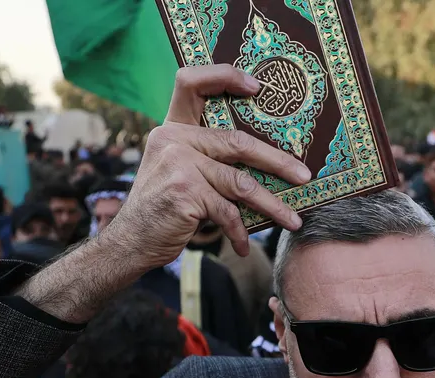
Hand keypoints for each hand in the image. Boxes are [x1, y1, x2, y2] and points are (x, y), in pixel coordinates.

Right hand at [103, 65, 311, 267]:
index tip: (258, 88)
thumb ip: (208, 157)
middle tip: (303, 177)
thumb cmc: (164, 208)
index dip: (224, 76)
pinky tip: (243, 245)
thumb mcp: (179, 172)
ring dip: (272, 205)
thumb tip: (267, 161)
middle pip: (237, 142)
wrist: (131, 241)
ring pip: (241, 182)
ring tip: (293, 220)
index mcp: (173, 128)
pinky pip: (228, 211)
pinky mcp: (185, 192)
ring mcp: (178, 164)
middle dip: (277, 162)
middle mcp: (173, 139)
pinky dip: (240, 232)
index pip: (191, 82)